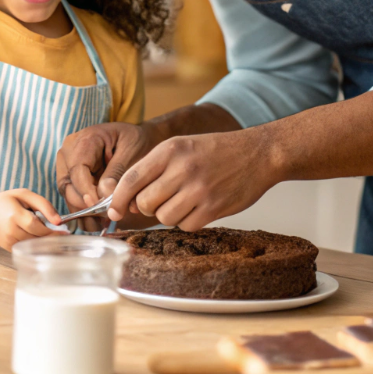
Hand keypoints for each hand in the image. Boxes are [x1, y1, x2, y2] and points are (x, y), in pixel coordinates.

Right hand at [0, 189, 60, 250]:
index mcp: (14, 215)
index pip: (37, 227)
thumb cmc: (5, 201)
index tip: (66, 231)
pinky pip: (27, 248)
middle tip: (62, 233)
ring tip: (50, 233)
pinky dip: (35, 244)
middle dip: (51, 236)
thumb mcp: (24, 195)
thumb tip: (58, 221)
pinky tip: (38, 237)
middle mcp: (10, 230)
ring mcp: (8, 241)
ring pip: (33, 245)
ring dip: (44, 241)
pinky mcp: (8, 247)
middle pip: (37, 237)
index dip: (52, 231)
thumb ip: (43, 204)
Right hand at [55, 121, 160, 217]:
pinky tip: (98, 222)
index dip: (86, 190)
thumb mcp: (131, 152)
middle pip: (68, 185)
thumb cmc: (135, 141)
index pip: (77, 169)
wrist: (137, 139)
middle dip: (85, 204)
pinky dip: (84, 213)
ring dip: (84, 212)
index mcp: (85, 140)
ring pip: (68, 195)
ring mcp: (68, 167)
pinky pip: (72, 199)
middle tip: (106, 215)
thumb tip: (104, 197)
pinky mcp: (72, 180)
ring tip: (103, 223)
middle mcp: (70, 152)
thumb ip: (117, 172)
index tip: (98, 204)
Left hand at [107, 129, 277, 229]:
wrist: (258, 154)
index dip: (118, 198)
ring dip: (169, 214)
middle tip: (161, 200)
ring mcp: (199, 189)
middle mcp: (182, 168)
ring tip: (184, 202)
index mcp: (170, 150)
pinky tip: (198, 208)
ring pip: (163, 217)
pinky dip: (188, 222)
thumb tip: (128, 201)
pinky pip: (186, 226)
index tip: (114, 210)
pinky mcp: (214, 208)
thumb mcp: (182, 147)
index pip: (131, 179)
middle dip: (147, 207)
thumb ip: (154, 169)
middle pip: (145, 202)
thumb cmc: (216, 151)